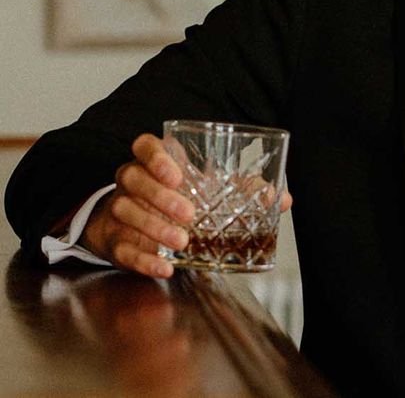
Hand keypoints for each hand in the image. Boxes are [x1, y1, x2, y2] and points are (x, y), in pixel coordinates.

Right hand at [81, 133, 292, 277]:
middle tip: (189, 215)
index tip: (176, 174)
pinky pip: (122, 247)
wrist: (134, 224)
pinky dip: (144, 259)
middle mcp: (131, 181)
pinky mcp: (114, 239)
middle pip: (133, 178)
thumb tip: (281, 198)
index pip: (144, 145)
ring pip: (125, 211)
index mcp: (153, 161)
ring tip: (181, 242)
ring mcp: (118, 209)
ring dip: (154, 228)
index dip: (156, 157)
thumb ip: (243, 190)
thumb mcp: (209, 189)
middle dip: (160, 197)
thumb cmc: (179, 198)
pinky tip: (165, 266)